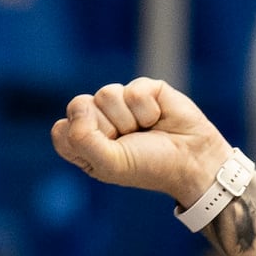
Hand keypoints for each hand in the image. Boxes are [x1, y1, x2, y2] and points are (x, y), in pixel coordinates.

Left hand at [50, 78, 234, 203]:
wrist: (193, 161)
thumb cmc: (151, 167)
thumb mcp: (111, 164)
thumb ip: (82, 139)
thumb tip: (79, 104)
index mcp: (85, 144)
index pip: (62, 130)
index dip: (82, 139)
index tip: (107, 154)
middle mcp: (99, 120)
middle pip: (79, 106)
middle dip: (108, 128)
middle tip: (129, 142)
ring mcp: (120, 102)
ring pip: (106, 94)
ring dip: (130, 119)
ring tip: (146, 130)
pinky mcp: (142, 88)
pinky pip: (133, 90)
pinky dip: (148, 110)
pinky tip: (159, 118)